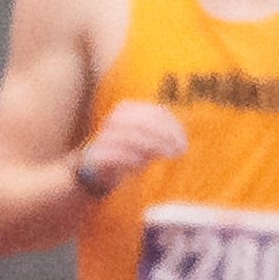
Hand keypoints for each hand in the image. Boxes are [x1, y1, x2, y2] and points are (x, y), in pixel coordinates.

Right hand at [74, 100, 189, 189]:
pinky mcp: (95, 155)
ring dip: (150, 145)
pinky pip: (111, 153)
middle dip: (163, 136)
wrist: (94, 169)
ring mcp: (103, 137)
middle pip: (142, 123)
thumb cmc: (127, 153)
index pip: (153, 112)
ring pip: (127, 136)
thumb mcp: (147, 142)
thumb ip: (161, 136)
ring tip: (165, 156)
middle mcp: (114, 121)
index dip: (171, 126)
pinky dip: (127, 157)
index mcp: (127, 110)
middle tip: (179, 151)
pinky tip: (141, 163)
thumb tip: (181, 142)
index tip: (184, 142)